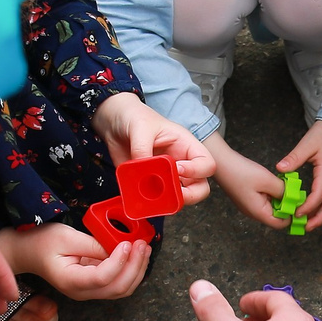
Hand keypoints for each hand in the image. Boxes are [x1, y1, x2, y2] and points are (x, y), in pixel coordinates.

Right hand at [5, 221, 149, 300]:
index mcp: (70, 281)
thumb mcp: (65, 236)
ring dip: (137, 270)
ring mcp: (90, 292)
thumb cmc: (42, 242)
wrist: (29, 253)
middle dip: (135, 266)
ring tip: (144, 248)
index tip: (127, 243)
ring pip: (122, 289)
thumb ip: (92, 244)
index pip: (101, 278)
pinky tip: (137, 255)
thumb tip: (118, 248)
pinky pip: (119, 284)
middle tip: (143, 244)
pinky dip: (132, 271)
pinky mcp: (96, 286)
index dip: (119, 262)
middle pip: (117, 288)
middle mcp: (82, 292)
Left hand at [95, 92, 213, 207]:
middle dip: (189, 195)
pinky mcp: (149, 185)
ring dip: (168, 201)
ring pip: (179, 198)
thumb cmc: (135, 117)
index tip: (177, 169)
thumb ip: (142, 149)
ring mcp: (166, 177)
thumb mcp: (140, 127)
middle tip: (171, 193)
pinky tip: (138, 195)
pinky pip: (155, 200)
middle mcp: (180, 164)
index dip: (196, 171)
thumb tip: (143, 171)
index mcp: (186, 147)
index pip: (206, 164)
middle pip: (200, 188)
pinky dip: (148, 203)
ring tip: (151, 194)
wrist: (114, 123)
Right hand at [208, 135, 286, 224]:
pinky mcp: (247, 198)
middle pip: (276, 216)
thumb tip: (292, 198)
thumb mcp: (267, 180)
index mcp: (258, 212)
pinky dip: (271, 193)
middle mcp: (253, 213)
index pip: (281, 224)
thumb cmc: (241, 172)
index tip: (299, 203)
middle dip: (287, 205)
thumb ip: (283, 191)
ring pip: (271, 207)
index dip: (292, 215)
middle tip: (293, 190)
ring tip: (284, 184)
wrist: (220, 163)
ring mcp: (249, 206)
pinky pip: (264, 200)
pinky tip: (273, 182)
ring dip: (279, 198)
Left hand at [275, 120, 321, 229]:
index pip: (319, 196)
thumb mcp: (307, 144)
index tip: (297, 213)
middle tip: (306, 228)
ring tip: (308, 223)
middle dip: (319, 219)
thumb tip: (280, 168)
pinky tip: (311, 210)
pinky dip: (321, 207)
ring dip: (321, 215)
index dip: (308, 207)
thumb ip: (294, 158)